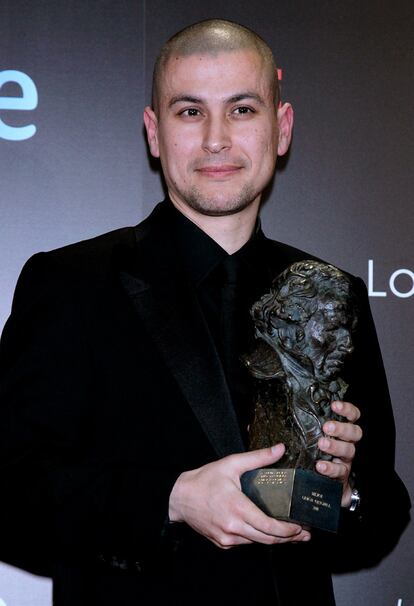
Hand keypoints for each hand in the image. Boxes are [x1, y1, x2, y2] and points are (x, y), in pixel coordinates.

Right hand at [169, 444, 310, 548]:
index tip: (301, 527)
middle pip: (268, 540)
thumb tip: (280, 449)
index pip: (269, 527)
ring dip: (275, 540)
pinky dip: (258, 538)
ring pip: (257, 543)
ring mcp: (227, 537)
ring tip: (291, 535)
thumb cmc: (205, 479)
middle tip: (304, 533)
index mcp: (238, 509)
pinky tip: (266, 532)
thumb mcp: (232, 464)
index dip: (288, 531)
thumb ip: (258, 458)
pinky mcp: (222, 542)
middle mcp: (233, 527)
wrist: (180, 497)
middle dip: (289, 538)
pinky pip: (245, 542)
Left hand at [316, 400, 361, 506]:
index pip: (352, 417)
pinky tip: (321, 466)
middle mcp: (346, 445)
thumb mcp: (309, 439)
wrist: (320, 488)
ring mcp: (345, 461)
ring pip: (349, 451)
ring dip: (336, 446)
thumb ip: (306, 428)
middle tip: (327, 427)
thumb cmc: (312, 457)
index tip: (335, 405)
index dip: (347, 410)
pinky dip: (331, 468)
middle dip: (342, 428)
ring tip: (322, 444)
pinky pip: (340, 472)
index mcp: (340, 433)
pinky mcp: (341, 478)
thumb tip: (290, 412)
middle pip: (355, 433)